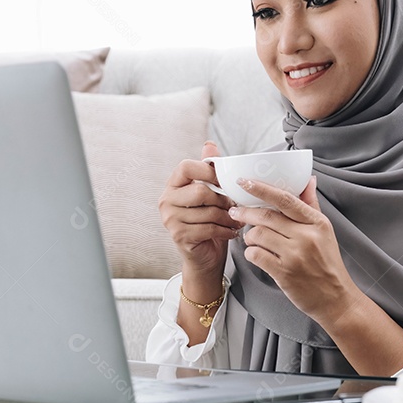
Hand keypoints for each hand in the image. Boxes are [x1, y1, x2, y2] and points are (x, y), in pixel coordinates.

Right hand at [159, 141, 241, 277]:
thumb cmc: (209, 223)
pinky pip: (209, 228)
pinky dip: (225, 230)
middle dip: (223, 199)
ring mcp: (170, 219)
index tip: (224, 180)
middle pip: (200, 191)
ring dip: (228, 217)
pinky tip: (231, 231)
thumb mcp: (211, 195)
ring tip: (236, 220)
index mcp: (173, 185)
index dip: (208, 171)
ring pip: (208, 211)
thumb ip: (208, 171)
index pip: (186, 167)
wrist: (205, 257)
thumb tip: (209, 145)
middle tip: (234, 206)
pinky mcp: (179, 236)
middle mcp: (166, 201)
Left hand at [228, 176, 357, 323]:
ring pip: (257, 235)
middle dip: (245, 212)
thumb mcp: (324, 231)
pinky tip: (255, 254)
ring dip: (248, 235)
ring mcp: (295, 255)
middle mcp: (307, 236)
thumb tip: (309, 179)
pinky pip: (256, 255)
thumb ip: (312, 205)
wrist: (335, 298)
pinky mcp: (284, 273)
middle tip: (235, 211)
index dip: (261, 188)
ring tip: (251, 238)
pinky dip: (250, 253)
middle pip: (266, 216)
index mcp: (316, 222)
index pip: (285, 198)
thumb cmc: (327, 263)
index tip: (244, 182)